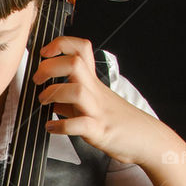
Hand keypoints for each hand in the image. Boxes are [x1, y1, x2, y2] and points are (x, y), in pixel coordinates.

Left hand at [34, 35, 185, 185]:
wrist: (147, 141)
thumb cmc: (121, 123)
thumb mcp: (94, 105)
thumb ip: (72, 101)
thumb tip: (52, 101)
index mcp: (94, 82)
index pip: (81, 48)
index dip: (61, 44)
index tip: (45, 53)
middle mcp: (96, 92)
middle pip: (74, 63)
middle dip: (50, 67)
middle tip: (38, 80)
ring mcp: (99, 110)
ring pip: (77, 91)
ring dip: (54, 93)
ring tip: (43, 102)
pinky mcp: (100, 131)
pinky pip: (80, 125)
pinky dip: (61, 126)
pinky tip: (51, 127)